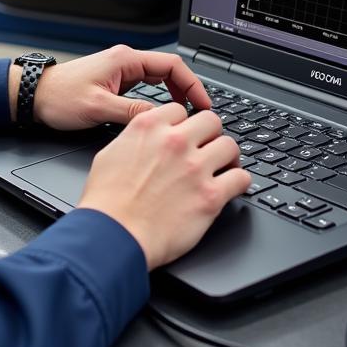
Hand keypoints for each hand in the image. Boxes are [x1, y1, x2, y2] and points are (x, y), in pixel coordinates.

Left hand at [10, 45, 211, 130]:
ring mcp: (120, 71)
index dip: (193, 85)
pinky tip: (164, 114)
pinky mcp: (115, 82)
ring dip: (175, 95)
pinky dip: (160, 98)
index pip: (172, 66)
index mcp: (125, 60)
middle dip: (188, 91)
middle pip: (169, 71)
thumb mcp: (98, 108)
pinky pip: (147, 87)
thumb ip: (132, 112)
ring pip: (159, 80)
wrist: (35, 96)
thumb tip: (161, 120)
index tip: (203, 104)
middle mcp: (125, 61)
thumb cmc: (59, 98)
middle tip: (200, 113)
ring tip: (186, 115)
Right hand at [77, 103, 250, 269]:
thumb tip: (145, 140)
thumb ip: (134, 139)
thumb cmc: (106, 203)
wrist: (113, 236)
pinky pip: (241, 178)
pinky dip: (239, 182)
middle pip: (211, 121)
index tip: (184, 135)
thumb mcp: (109, 154)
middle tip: (206, 148)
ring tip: (223, 167)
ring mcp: (195, 168)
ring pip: (230, 146)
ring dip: (227, 157)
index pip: (180, 110)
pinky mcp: (210, 196)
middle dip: (209, 135)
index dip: (183, 124)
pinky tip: (231, 187)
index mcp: (149, 128)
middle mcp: (175, 142)